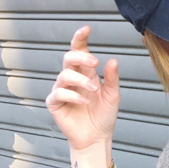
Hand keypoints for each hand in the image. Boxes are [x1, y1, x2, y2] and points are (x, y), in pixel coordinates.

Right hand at [46, 26, 120, 167]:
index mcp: (85, 73)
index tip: (86, 29)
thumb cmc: (103, 116)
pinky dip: (72, 95)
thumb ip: (112, 79)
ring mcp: (62, 90)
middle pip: (69, 58)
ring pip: (64, 75)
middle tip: (95, 63)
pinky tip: (83, 101)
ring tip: (93, 90)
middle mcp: (72, 79)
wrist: (97, 138)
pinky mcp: (55, 103)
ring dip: (80, 80)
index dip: (80, 39)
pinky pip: (59, 93)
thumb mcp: (112, 96)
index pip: (79, 51)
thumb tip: (113, 60)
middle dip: (81, 57)